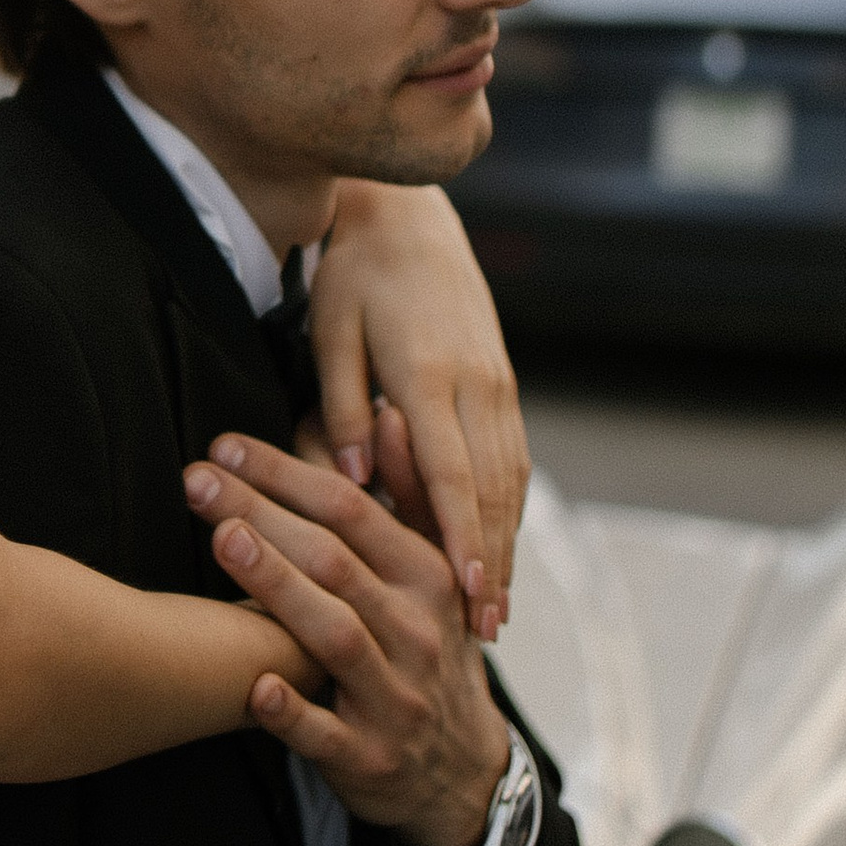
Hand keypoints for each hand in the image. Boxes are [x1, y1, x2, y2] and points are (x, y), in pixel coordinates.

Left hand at [181, 431, 512, 845]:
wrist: (459, 770)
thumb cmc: (426, 649)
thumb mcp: (433, 573)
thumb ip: (411, 493)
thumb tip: (390, 412)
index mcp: (429, 576)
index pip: (352, 511)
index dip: (287, 474)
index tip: (225, 446)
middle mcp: (417, 631)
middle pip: (335, 561)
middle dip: (263, 514)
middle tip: (197, 480)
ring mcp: (396, 697)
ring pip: (335, 635)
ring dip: (279, 588)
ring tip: (222, 542)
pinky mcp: (369, 758)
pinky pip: (326, 734)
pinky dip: (292, 712)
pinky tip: (254, 683)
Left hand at [305, 186, 529, 636]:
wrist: (407, 214)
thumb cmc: (352, 274)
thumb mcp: (332, 333)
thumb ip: (342, 406)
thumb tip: (355, 480)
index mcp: (430, 375)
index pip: (451, 473)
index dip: (461, 538)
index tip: (469, 592)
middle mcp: (477, 384)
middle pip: (492, 490)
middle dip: (494, 562)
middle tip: (488, 630)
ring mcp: (498, 382)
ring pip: (512, 478)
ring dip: (507, 544)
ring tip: (497, 607)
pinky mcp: (503, 379)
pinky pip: (514, 457)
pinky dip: (509, 509)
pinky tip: (500, 546)